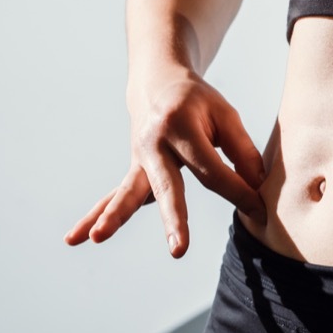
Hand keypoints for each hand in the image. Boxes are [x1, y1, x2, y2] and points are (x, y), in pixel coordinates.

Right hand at [64, 67, 266, 256]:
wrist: (156, 83)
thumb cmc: (198, 103)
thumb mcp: (226, 116)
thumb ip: (242, 152)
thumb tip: (255, 191)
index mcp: (181, 126)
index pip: (212, 171)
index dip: (237, 193)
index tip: (258, 212)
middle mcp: (154, 143)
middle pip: (167, 187)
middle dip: (174, 219)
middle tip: (179, 249)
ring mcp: (139, 159)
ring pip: (127, 192)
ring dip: (113, 216)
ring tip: (97, 237)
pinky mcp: (134, 171)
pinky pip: (114, 196)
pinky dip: (96, 215)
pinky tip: (74, 239)